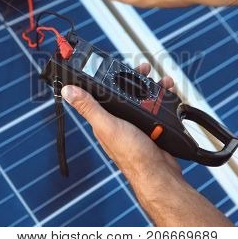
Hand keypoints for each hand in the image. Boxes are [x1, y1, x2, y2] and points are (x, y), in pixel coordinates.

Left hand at [61, 63, 181, 179]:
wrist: (159, 174)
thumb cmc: (132, 155)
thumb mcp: (108, 126)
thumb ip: (89, 107)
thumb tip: (68, 91)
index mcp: (105, 119)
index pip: (103, 92)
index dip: (109, 77)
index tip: (117, 64)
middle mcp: (119, 120)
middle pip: (126, 91)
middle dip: (136, 78)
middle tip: (145, 69)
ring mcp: (137, 124)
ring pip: (144, 98)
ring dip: (154, 86)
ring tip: (163, 80)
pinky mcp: (152, 128)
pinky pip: (158, 108)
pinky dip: (164, 99)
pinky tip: (170, 94)